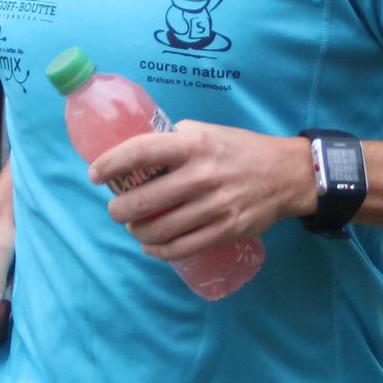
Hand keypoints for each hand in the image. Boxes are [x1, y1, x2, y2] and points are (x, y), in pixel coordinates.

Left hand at [88, 121, 314, 260]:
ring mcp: (215, 206)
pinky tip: (151, 246)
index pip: (140, 153)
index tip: (95, 174)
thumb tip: (136, 153)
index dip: (111, 165)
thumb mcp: (207, 132)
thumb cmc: (240, 149)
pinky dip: (158, 251)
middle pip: (143, 201)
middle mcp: (202, 175)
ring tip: (134, 226)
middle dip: (119, 209)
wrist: (287, 174)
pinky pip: (181, 248)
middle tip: (116, 209)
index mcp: (194, 145)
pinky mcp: (225, 230)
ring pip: (159, 230)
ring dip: (137, 231)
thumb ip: (174, 140)